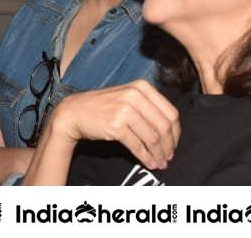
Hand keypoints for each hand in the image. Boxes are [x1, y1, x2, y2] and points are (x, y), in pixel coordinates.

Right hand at [46, 80, 179, 170]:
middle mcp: (135, 96)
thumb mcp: (127, 97)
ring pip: (153, 138)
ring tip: (160, 163)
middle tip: (169, 157)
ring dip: (158, 154)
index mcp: (142, 87)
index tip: (174, 144)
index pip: (171, 112)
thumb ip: (149, 107)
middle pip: (164, 126)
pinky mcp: (116, 126)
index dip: (176, 132)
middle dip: (169, 146)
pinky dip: (145, 157)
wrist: (74, 112)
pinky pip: (138, 146)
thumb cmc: (103, 107)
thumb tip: (171, 131)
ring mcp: (125, 110)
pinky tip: (149, 162)